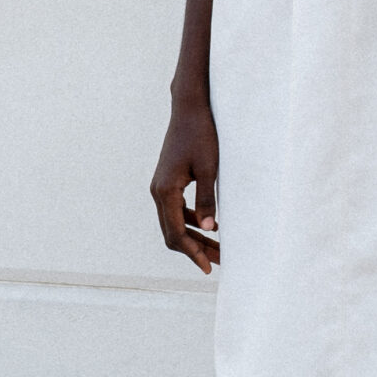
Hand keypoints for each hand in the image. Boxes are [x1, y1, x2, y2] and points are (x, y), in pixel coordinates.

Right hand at [151, 96, 220, 272]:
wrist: (189, 108)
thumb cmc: (201, 135)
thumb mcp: (210, 168)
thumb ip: (208, 199)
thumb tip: (211, 230)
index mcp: (165, 190)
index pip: (177, 233)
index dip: (193, 253)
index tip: (209, 268)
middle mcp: (158, 191)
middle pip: (173, 233)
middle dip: (195, 250)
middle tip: (218, 263)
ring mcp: (161, 186)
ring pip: (175, 223)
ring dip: (195, 238)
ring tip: (218, 250)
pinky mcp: (168, 181)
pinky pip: (177, 210)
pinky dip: (192, 222)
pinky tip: (212, 227)